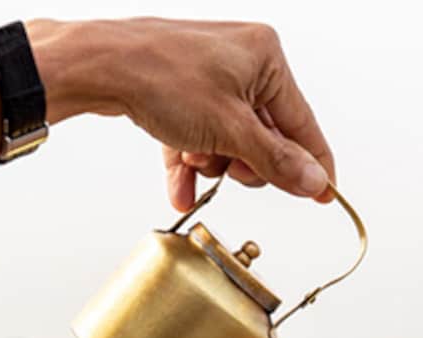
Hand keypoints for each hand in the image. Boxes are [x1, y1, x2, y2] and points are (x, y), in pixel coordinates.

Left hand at [29, 19, 335, 210]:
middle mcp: (243, 60)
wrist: (96, 66)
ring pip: (231, 139)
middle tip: (230, 168)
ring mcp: (211, 73)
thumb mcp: (229, 130)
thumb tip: (312, 181)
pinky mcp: (184, 88)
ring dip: (214, 161)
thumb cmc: (158, 75)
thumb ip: (276, 160)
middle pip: (265, 136)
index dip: (313, 164)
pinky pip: (201, 133)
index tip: (326, 194)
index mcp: (266, 58)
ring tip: (194, 159)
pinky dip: (191, 158)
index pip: (302, 123)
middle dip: (243, 161)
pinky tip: (180, 184)